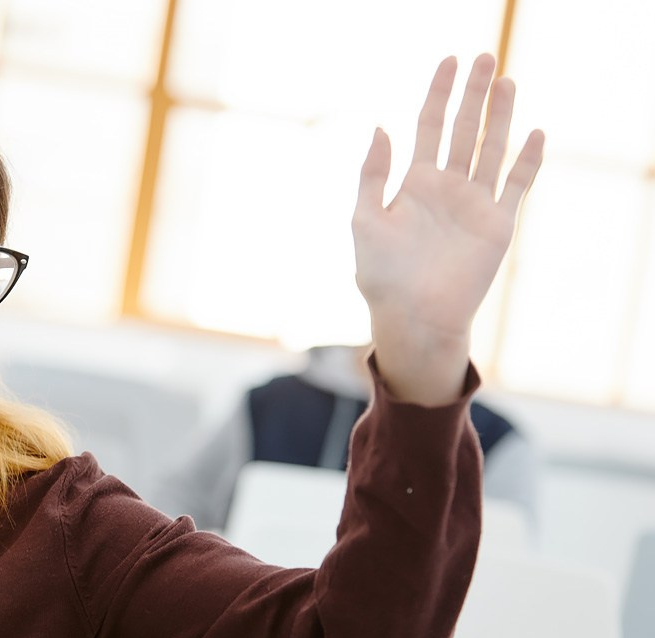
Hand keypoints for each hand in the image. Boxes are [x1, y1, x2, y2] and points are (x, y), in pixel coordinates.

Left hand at [353, 54, 543, 404]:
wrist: (411, 319)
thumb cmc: (381, 276)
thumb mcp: (364, 220)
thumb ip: (373, 174)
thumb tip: (381, 126)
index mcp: (414, 184)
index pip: (429, 126)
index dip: (439, 94)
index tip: (448, 61)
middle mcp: (447, 188)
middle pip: (464, 129)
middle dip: (473, 94)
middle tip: (484, 57)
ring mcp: (474, 205)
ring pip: (491, 149)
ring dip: (500, 117)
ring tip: (505, 81)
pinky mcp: (498, 226)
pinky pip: (516, 186)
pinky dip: (527, 161)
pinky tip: (534, 134)